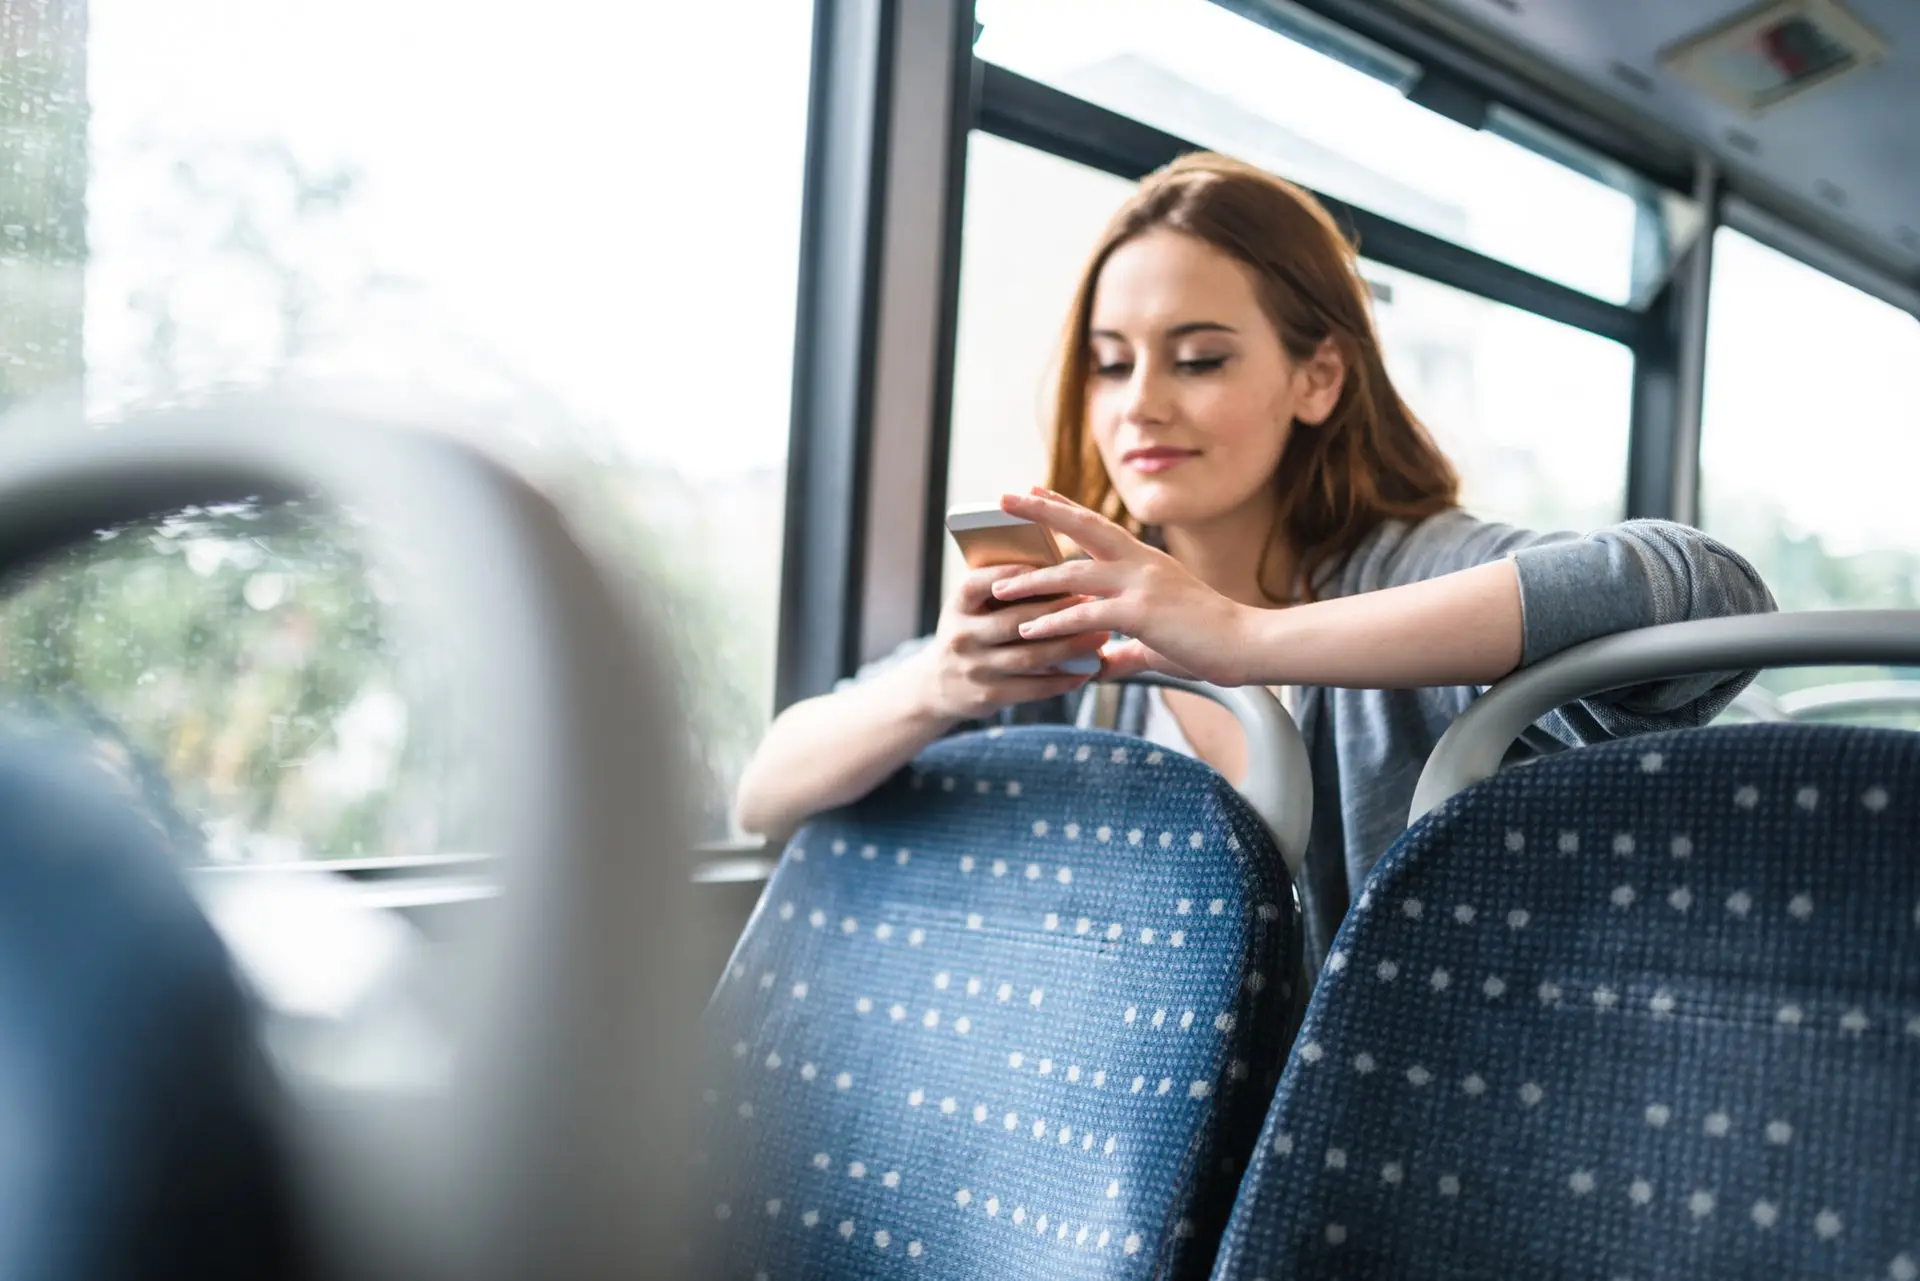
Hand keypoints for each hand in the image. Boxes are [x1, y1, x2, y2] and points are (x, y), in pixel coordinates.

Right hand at [908, 563, 1107, 721]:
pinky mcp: (988, 696)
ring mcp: (974, 668)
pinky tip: (1086, 671)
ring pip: (1030, 656)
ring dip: (1069, 647)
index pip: (978, 584)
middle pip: (1014, 622)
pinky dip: (1063, 679)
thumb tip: (1057, 570)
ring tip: (1100, 637)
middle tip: (1094, 601)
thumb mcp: (971, 607)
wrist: (937, 685)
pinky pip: (1033, 687)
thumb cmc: (972, 631)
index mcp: (957, 605)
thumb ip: (1001, 590)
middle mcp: (961, 636)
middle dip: (1058, 611)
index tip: (1052, 566)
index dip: (1012, 574)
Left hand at [989, 489, 1256, 685]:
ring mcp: (1141, 585)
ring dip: (1032, 580)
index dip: (1064, 506)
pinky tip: (1027, 631)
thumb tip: (1101, 664)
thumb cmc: (1209, 642)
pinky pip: (1086, 615)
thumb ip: (1126, 651)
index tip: (1034, 490)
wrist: (1248, 644)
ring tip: (998, 587)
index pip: (1097, 526)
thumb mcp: (1158, 642)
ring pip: (1074, 573)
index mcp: (1145, 561)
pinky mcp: (1141, 613)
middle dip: (1040, 511)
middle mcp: (1140, 563)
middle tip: (1004, 499)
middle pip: (1082, 527)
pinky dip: (1053, 623)